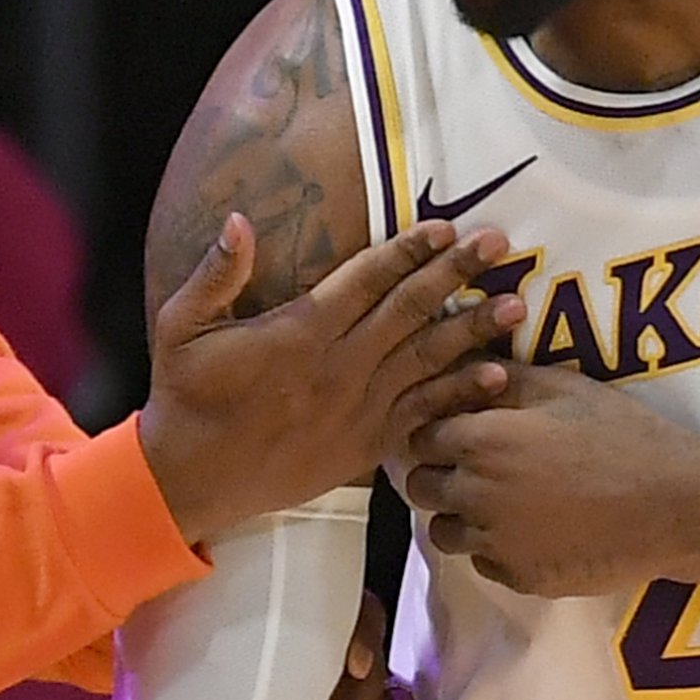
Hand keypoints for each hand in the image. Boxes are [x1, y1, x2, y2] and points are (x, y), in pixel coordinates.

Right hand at [143, 220, 524, 543]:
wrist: (194, 479)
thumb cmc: (187, 397)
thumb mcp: (182, 327)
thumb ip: (216, 273)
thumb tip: (240, 220)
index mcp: (298, 332)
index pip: (365, 280)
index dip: (408, 251)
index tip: (446, 227)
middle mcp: (338, 368)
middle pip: (409, 312)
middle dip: (456, 274)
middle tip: (500, 243)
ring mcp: (357, 409)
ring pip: (427, 361)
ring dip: (474, 331)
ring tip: (517, 306)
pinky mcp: (366, 445)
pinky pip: (422, 415)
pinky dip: (460, 396)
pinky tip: (497, 378)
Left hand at [401, 363, 699, 596]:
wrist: (676, 505)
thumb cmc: (622, 434)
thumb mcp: (561, 388)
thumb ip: (501, 378)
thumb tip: (462, 366)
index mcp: (480, 442)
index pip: (421, 438)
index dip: (439, 433)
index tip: (461, 432)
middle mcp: (474, 495)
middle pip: (422, 487)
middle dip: (440, 474)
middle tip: (476, 468)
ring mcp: (494, 543)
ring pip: (444, 532)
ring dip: (460, 516)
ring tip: (501, 503)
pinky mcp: (518, 579)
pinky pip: (483, 564)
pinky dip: (495, 549)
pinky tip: (533, 531)